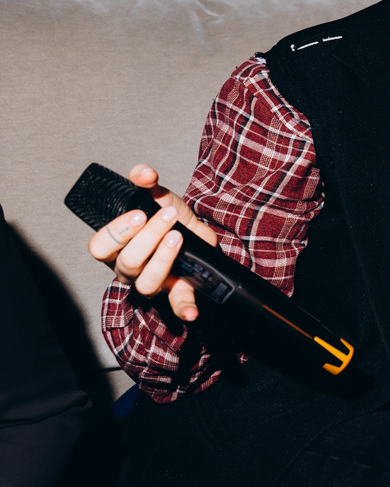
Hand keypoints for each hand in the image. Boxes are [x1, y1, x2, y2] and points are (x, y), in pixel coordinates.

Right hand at [87, 164, 217, 323]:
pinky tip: (191, 313)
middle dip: (148, 237)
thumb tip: (144, 173)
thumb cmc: (165, 215)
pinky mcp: (175, 290)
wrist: (194, 228)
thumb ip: (146, 181)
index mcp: (116, 246)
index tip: (139, 214)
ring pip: (147, 283)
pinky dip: (184, 308)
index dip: (117, 232)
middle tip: (167, 216)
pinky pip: (176, 304)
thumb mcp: (155, 194)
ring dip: (163, 259)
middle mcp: (129, 268)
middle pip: (127, 262)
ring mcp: (151, 281)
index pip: (100, 247)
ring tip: (178, 237)